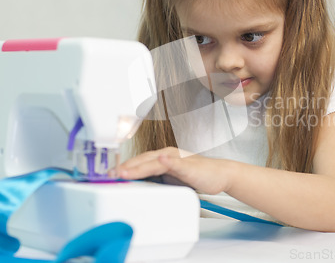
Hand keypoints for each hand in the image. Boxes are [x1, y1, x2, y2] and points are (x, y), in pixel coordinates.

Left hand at [116, 147, 233, 194]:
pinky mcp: (189, 166)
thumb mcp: (170, 180)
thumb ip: (155, 180)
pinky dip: (169, 162)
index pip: (138, 162)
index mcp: (162, 158)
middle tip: (110, 175)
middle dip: (125, 168)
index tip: (108, 176)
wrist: (219, 175)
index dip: (123, 168)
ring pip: (154, 162)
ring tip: (124, 172)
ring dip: (139, 166)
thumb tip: (137, 187)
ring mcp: (178, 160)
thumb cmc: (197, 176)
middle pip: (142, 160)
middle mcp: (168, 155)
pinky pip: (177, 163)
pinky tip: (162, 160)